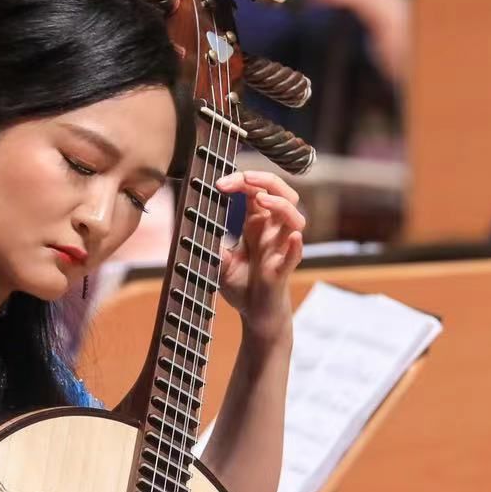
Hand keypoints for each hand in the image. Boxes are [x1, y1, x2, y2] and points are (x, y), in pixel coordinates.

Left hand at [214, 170, 304, 347]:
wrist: (254, 314)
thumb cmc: (241, 285)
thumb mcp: (218, 259)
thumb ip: (211, 242)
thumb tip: (195, 226)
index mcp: (258, 223)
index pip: (257, 190)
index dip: (242, 180)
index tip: (219, 183)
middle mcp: (273, 231)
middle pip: (283, 194)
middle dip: (267, 180)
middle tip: (246, 176)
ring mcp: (280, 249)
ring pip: (295, 219)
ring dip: (281, 205)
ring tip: (261, 200)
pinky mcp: (282, 270)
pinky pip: (294, 255)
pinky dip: (295, 245)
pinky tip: (291, 237)